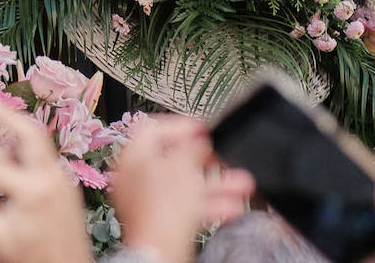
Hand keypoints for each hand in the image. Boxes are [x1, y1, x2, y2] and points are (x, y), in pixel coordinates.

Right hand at [0, 97, 93, 262]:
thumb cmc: (34, 259)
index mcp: (33, 192)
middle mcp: (51, 180)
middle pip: (29, 132)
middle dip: (5, 113)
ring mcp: (62, 181)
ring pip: (37, 144)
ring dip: (13, 135)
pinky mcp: (65, 186)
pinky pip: (41, 159)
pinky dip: (23, 152)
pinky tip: (7, 161)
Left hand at [109, 115, 252, 262]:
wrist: (161, 248)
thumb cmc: (163, 207)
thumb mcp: (183, 166)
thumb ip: (191, 147)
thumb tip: (198, 140)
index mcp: (133, 155)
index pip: (154, 129)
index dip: (180, 126)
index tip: (201, 128)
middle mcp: (136, 175)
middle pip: (173, 159)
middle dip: (206, 159)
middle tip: (222, 156)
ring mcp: (147, 198)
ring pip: (185, 184)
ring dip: (216, 182)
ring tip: (241, 183)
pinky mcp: (161, 219)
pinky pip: (187, 204)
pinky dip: (209, 202)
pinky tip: (230, 205)